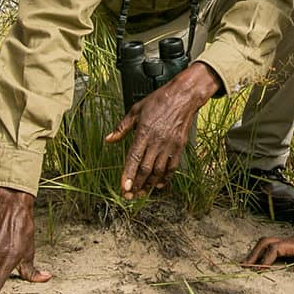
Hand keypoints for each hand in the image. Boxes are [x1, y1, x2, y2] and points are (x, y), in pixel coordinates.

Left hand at [106, 61, 220, 198]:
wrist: (183, 97)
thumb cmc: (159, 101)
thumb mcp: (135, 110)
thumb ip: (121, 127)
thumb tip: (109, 139)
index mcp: (143, 132)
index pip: (133, 158)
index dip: (128, 175)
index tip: (124, 188)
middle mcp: (157, 141)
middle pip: (145, 169)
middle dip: (137, 185)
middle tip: (130, 196)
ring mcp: (169, 145)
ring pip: (158, 171)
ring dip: (149, 184)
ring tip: (142, 191)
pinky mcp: (179, 147)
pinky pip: (172, 167)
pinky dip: (166, 178)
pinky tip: (159, 184)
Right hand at [242, 231, 293, 273]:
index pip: (275, 249)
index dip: (266, 259)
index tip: (260, 270)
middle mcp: (287, 241)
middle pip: (265, 243)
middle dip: (253, 254)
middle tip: (243, 267)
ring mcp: (285, 241)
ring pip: (265, 242)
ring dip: (254, 252)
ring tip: (245, 264)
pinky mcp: (286, 243)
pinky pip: (268, 245)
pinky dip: (259, 251)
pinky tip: (256, 259)